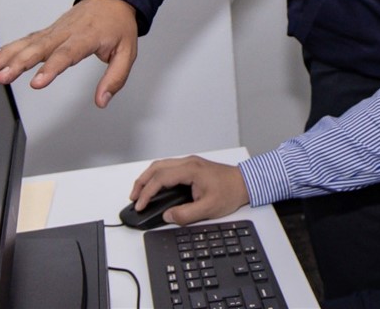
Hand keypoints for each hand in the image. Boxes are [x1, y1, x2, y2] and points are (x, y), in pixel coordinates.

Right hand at [0, 0, 139, 107]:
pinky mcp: (49, 30)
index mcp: (88, 37)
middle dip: (20, 63)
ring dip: (9, 55)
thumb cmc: (119, 24)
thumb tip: (103, 100)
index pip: (67, 54)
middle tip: (3, 76)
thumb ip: (115, 77)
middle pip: (41, 48)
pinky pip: (28, 38)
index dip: (51, 68)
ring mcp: (56, 30)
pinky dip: (11, 47)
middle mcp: (68, 32)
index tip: (37, 83)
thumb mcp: (128, 51)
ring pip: (30, 42)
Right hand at [130, 156, 250, 226]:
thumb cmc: (231, 192)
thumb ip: (186, 214)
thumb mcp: (208, 208)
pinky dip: (157, 177)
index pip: (161, 178)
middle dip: (141, 182)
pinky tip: (154, 188)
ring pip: (161, 165)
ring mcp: (190, 163)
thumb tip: (168, 216)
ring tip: (139, 194)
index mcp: (191, 170)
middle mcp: (189, 163)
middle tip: (133, 198)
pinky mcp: (192, 167)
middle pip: (157, 167)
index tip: (140, 205)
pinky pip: (168, 168)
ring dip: (148, 178)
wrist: (246, 183)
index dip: (147, 193)